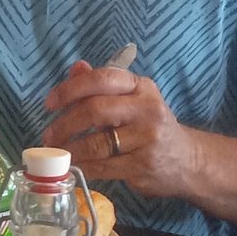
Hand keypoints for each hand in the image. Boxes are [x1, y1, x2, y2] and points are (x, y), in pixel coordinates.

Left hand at [41, 60, 201, 204]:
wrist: (188, 160)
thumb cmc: (150, 126)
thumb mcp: (133, 100)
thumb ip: (103, 85)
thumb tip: (76, 68)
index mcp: (141, 87)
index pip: (103, 78)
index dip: (70, 89)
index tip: (49, 103)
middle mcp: (147, 109)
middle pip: (95, 110)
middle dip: (64, 124)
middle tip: (49, 135)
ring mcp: (147, 139)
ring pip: (97, 142)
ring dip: (70, 149)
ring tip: (58, 153)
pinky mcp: (143, 165)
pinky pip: (103, 167)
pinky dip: (83, 167)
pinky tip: (74, 167)